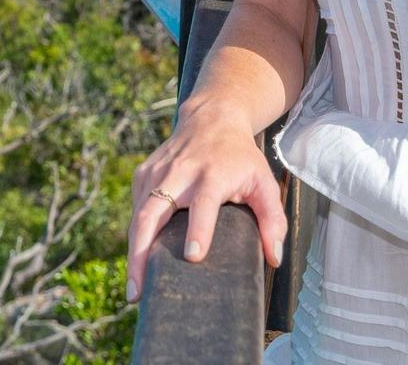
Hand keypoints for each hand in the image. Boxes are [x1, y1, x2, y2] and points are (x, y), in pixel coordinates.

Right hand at [124, 109, 285, 302]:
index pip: (203, 204)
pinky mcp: (143, 174)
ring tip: (134, 287)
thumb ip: (272, 220)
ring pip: (138, 215)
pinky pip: (136, 210)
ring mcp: (156, 173)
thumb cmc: (240, 157)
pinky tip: (138, 260)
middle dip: (142, 252)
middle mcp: (179, 173)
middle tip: (139, 290)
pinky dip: (135, 236)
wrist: (211, 118)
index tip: (193, 257)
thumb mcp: (264, 182)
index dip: (199, 230)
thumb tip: (273, 258)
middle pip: (153, 212)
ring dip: (133, 252)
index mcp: (211, 175)